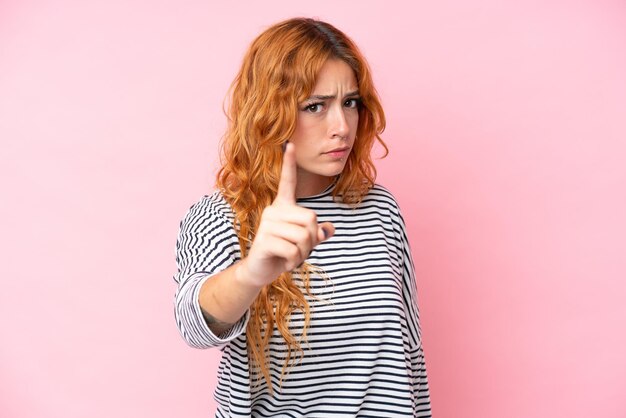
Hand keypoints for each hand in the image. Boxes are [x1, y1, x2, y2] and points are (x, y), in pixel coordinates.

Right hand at [237, 142, 334, 287]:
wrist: (260, 271)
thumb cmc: (283, 253)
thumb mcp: (304, 243)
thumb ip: (317, 234)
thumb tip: (329, 229)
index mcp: (283, 206)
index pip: (288, 181)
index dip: (289, 163)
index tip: (290, 144)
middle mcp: (273, 210)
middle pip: (310, 218)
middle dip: (312, 240)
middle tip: (300, 250)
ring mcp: (267, 224)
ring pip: (303, 236)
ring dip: (303, 253)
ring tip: (292, 257)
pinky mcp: (263, 240)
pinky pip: (293, 250)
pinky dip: (295, 261)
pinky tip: (285, 263)